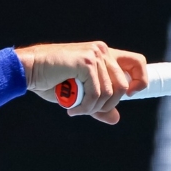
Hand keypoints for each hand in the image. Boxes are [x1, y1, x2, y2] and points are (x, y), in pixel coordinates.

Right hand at [17, 42, 148, 124]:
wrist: (30, 71)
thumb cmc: (52, 81)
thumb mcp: (80, 96)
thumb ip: (98, 105)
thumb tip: (116, 118)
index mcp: (105, 55)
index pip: (137, 63)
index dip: (140, 81)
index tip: (129, 96)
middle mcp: (103, 51)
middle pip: (124, 86)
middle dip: (108, 105)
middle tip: (88, 110)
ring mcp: (95, 55)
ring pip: (110, 92)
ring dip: (93, 108)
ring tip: (77, 110)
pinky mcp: (86, 62)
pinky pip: (97, 93)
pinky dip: (85, 106)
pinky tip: (72, 109)